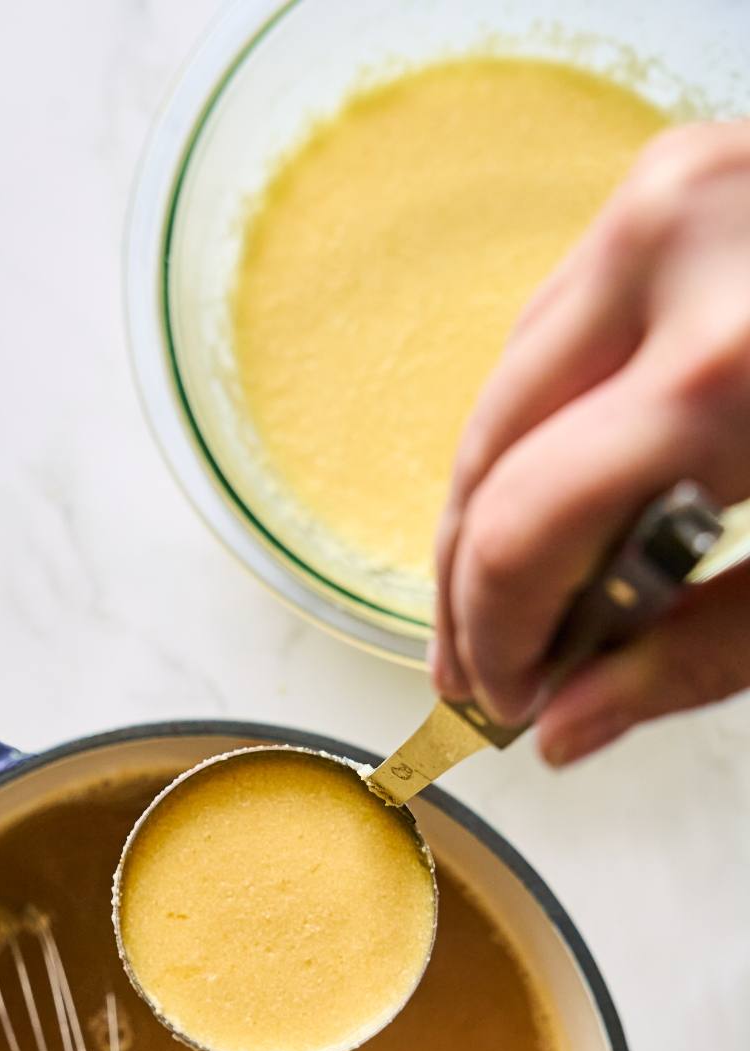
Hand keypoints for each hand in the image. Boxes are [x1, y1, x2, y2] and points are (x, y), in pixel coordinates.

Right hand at [433, 120, 749, 765]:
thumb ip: (699, 656)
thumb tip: (568, 729)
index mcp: (729, 369)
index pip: (524, 527)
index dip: (496, 635)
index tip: (508, 704)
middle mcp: (672, 252)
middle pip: (490, 455)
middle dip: (474, 582)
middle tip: (491, 670)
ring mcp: (666, 193)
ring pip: (507, 385)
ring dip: (499, 503)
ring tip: (526, 595)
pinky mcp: (673, 173)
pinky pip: (559, 324)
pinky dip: (549, 422)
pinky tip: (573, 493)